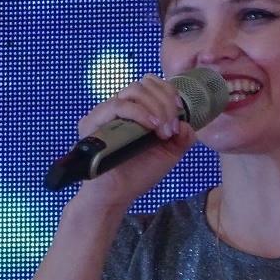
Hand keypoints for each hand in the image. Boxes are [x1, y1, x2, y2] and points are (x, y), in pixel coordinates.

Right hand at [71, 75, 195, 209]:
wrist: (117, 196)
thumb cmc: (138, 174)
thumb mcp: (169, 154)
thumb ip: (182, 137)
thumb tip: (187, 122)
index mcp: (135, 110)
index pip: (150, 84)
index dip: (168, 91)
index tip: (180, 110)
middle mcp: (119, 107)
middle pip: (144, 84)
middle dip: (165, 102)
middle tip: (172, 128)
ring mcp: (104, 113)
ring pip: (133, 91)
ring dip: (155, 107)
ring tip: (163, 131)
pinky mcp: (92, 122)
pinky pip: (117, 106)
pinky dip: (139, 113)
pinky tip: (151, 127)